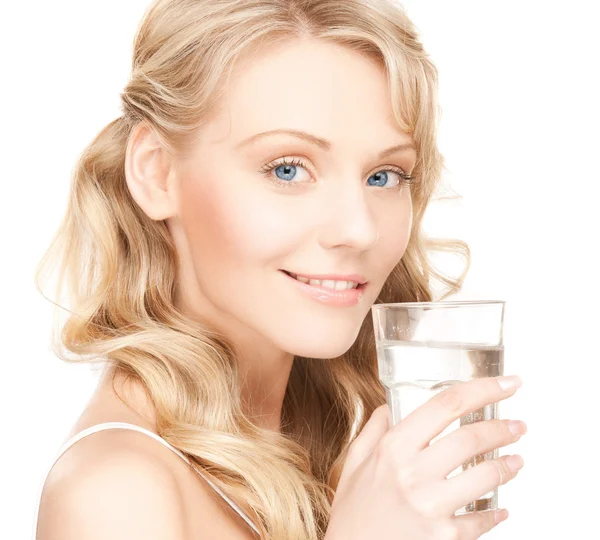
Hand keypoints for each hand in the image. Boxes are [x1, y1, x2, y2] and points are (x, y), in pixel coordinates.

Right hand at [325, 375, 524, 539]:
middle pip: (471, 438)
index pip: (445, 405)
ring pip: (484, 477)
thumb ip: (371, 432)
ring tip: (516, 461)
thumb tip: (385, 409)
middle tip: (518, 426)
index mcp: (392, 448)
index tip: (506, 383)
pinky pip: (480, 521)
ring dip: (507, 466)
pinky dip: (495, 513)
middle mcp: (413, 473)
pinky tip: (501, 508)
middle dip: (503, 428)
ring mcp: (430, 507)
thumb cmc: (352, 514)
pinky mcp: (442, 537)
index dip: (482, 389)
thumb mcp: (354, 465)